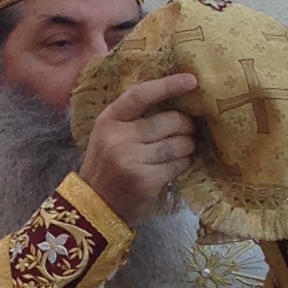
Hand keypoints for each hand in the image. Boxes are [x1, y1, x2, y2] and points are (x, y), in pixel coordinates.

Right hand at [77, 73, 198, 225]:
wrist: (95, 206)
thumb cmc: (108, 166)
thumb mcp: (110, 135)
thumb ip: (134, 118)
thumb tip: (176, 101)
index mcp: (108, 120)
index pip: (141, 95)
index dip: (168, 85)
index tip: (191, 81)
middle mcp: (118, 138)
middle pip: (169, 121)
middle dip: (186, 125)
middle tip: (188, 130)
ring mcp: (131, 160)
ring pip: (178, 144)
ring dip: (188, 146)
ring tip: (183, 149)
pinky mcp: (145, 181)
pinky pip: (178, 165)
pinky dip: (184, 164)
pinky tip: (178, 166)